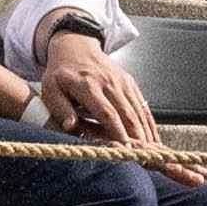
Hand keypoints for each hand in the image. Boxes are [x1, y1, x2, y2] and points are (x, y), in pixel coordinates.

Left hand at [32, 31, 167, 164]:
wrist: (76, 46)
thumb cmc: (61, 73)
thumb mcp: (51, 89)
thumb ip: (61, 109)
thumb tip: (71, 127)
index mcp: (88, 85)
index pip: (107, 113)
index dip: (118, 133)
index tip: (125, 151)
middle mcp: (109, 83)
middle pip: (127, 114)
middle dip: (138, 138)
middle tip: (145, 159)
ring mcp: (122, 82)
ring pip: (138, 111)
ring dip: (147, 134)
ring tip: (154, 155)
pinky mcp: (130, 83)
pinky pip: (142, 106)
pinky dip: (150, 124)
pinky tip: (155, 140)